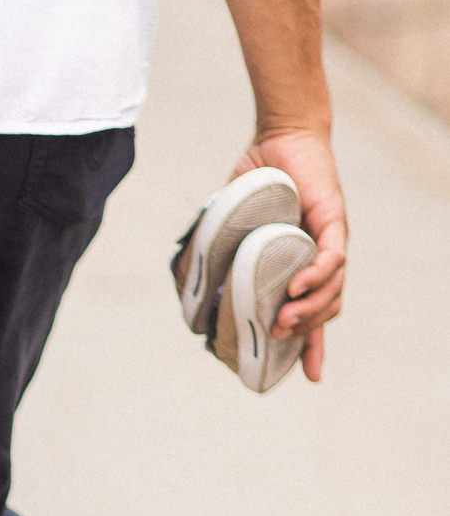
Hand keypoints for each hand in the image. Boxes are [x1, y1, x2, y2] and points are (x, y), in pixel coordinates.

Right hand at [234, 126, 345, 381]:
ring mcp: (330, 240)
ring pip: (333, 289)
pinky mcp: (332, 220)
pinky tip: (296, 289)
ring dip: (309, 311)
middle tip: (273, 339)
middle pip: (327, 308)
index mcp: (301, 265)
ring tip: (282, 322)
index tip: (309, 377)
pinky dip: (316, 277)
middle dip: (306, 334)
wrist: (279, 139)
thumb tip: (183, 283)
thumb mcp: (231, 226)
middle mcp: (323, 257)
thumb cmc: (256, 181)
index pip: (313, 312)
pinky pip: (332, 258)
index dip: (313, 346)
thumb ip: (215, 252)